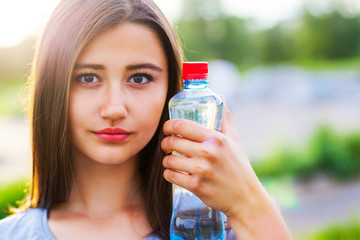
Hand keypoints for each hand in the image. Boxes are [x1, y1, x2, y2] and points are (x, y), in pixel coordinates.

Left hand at [161, 99, 291, 238]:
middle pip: (172, 141)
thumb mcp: (235, 140)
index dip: (169, 125)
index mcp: (216, 138)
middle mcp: (208, 152)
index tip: (167, 128)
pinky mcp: (196, 186)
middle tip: (167, 145)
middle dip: (165, 143)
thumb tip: (220, 97)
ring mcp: (201, 170)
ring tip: (171, 160)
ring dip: (166, 160)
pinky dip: (169, 174)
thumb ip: (225, 119)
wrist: (246, 198)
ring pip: (169, 160)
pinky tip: (174, 172)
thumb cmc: (239, 167)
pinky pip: (171, 176)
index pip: (182, 125)